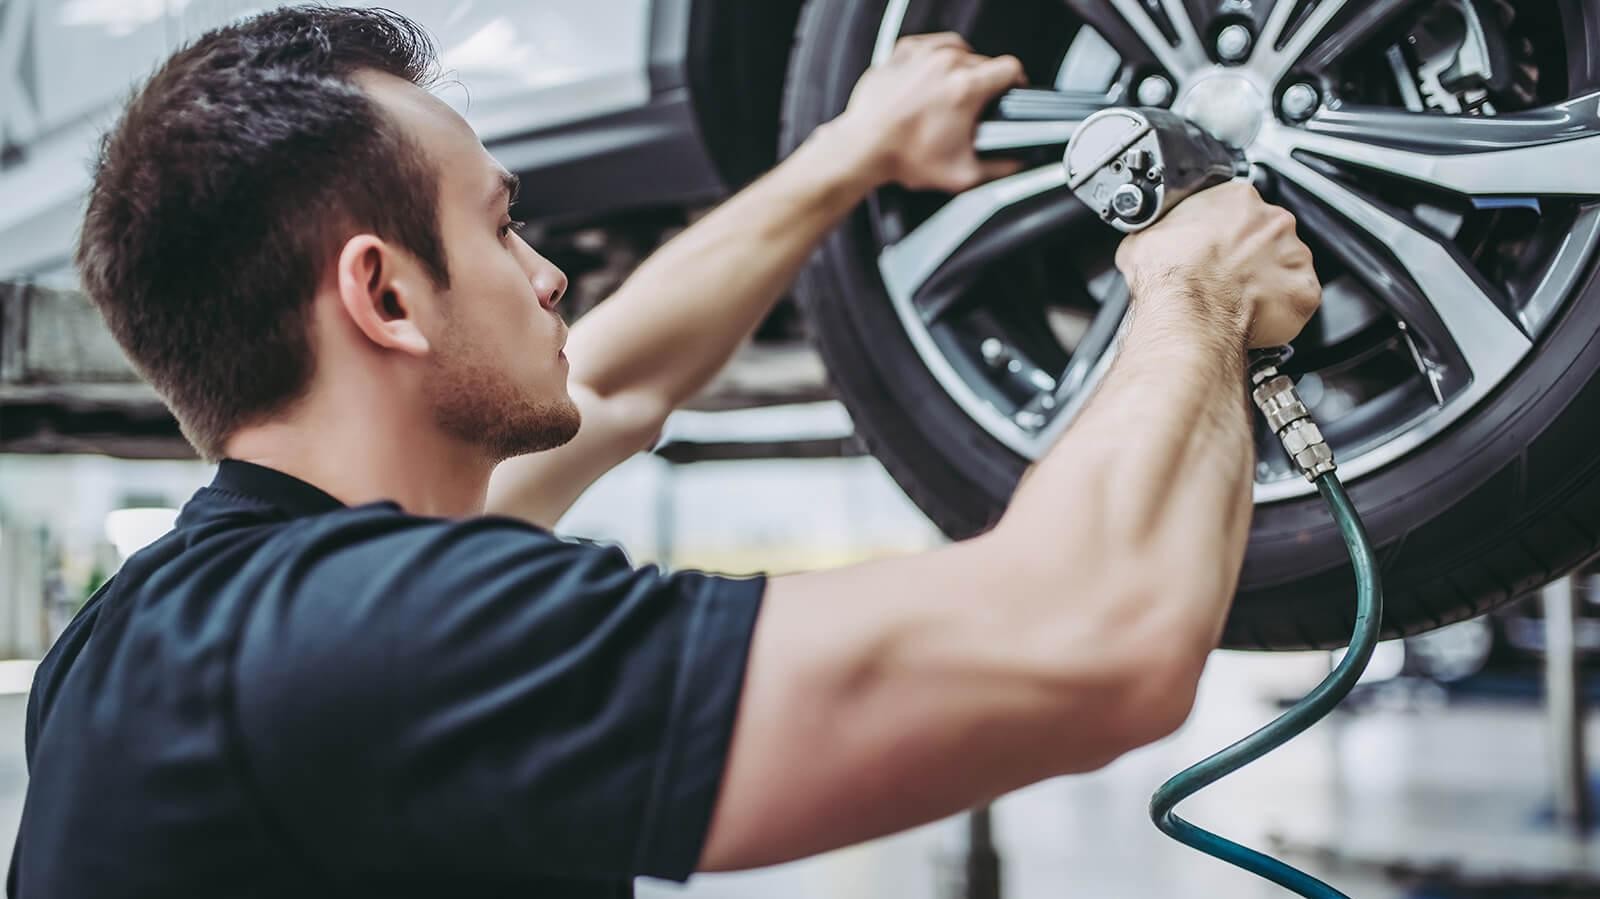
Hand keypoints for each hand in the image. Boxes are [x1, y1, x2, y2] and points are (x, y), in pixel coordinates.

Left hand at [831, 33, 1025, 192]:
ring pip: (960, 49)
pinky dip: (936, 58)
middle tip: (973, 107)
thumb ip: (1001, 168)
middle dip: (984, 83)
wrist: (863, 149)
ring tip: (954, 91)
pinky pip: (932, 44)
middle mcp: (945, 64)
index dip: (1016, 81)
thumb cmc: (903, 157)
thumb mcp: (962, 174)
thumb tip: (1018, 163)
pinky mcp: (903, 52)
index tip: (1012, 90)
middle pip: (984, 61)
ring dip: (963, 68)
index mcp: (965, 88)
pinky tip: (933, 78)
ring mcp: (923, 54)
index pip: (1010, 68)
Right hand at [1114, 182, 1321, 348]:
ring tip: (1235, 301)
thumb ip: (1162, 231)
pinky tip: (1253, 315)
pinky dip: (1281, 310)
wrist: (1187, 313)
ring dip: (1267, 281)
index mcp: (1237, 198)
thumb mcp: (1144, 238)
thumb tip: (1152, 240)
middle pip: (1268, 234)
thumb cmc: (1169, 276)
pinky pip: (1298, 299)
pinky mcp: (1303, 290)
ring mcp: (1293, 254)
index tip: (1213, 247)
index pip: (1238, 207)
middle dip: (1250, 255)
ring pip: (1286, 266)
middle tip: (1223, 277)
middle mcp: (1272, 220)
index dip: (1224, 231)